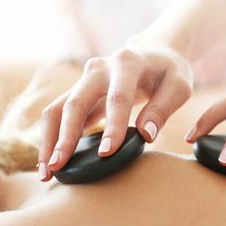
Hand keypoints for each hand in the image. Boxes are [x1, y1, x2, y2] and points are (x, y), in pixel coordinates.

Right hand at [38, 42, 192, 180]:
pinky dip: (52, 137)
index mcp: (127, 63)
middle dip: (66, 137)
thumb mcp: (178, 86)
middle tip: (59, 168)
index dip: (112, 126)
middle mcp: (99, 68)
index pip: (118, 98)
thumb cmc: (169, 72)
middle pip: (76, 102)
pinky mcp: (78, 91)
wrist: (154, 52)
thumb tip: (145, 135)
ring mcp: (84, 79)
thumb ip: (163, 109)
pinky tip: (50, 162)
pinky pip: (58, 114)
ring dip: (49, 140)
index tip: (106, 153)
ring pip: (57, 109)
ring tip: (47, 173)